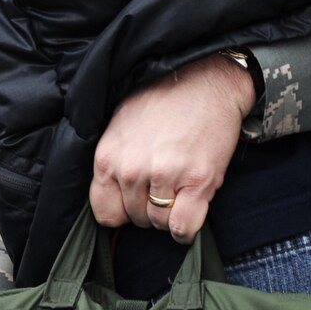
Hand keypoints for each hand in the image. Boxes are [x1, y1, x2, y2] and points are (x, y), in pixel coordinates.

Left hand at [88, 53, 255, 243]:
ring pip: (160, 223)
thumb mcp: (120, 124)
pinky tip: (191, 210)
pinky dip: (186, 228)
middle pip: (136, 218)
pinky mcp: (197, 182)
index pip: (104, 212)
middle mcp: (132, 170)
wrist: (205, 81)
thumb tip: (115, 195)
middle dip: (149, 208)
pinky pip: (184, 227)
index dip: (121, 210)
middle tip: (163, 185)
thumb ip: (114, 160)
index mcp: (108, 157)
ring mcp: (165, 177)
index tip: (134, 201)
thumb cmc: (162, 99)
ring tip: (178, 190)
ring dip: (170, 214)